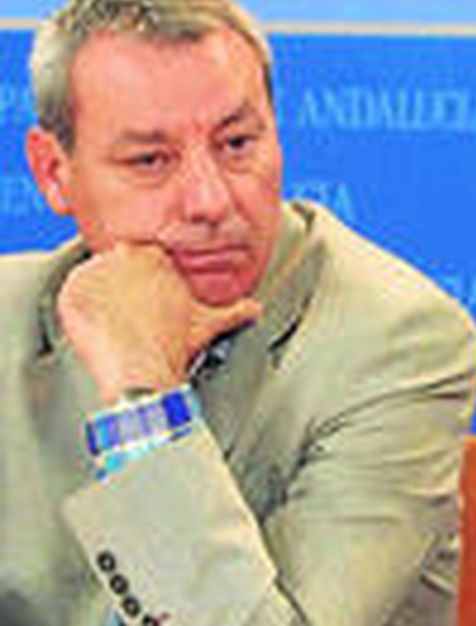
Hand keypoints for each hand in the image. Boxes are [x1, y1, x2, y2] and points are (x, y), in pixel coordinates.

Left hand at [56, 243, 261, 402]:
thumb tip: (256, 309)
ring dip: (101, 298)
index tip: (147, 304)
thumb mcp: (210, 323)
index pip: (142, 260)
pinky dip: (82, 309)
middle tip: (131, 316)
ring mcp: (92, 273)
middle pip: (116, 267)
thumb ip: (235, 310)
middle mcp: (120, 256)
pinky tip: (98, 328)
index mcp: (152, 255)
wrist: (143, 370)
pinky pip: (72, 295)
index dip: (145, 284)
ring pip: (94, 280)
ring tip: (116, 325)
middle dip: (122, 288)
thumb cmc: (176, 345)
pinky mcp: (71, 293)